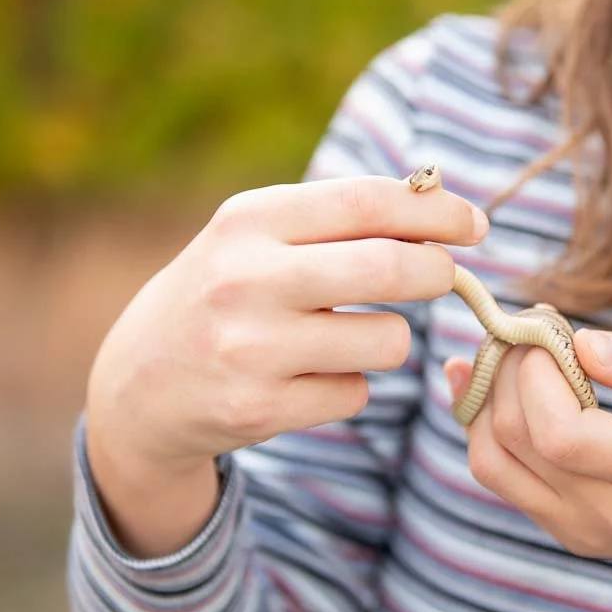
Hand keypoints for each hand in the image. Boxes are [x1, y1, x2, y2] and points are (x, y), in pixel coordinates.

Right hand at [87, 173, 486, 484]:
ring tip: (348, 336)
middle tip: (444, 276)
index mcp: (249, 220)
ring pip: (388, 341)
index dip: (435, 212)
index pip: (366, 202)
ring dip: (388, 339)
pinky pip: (357, 393)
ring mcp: (250, 348)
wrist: (136, 383)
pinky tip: (308, 377)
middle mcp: (245, 279)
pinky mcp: (258, 409)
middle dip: (436, 272)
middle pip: (389, 269)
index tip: (475, 223)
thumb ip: (336, 219)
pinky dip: (351, 385)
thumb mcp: (256, 237)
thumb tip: (443, 206)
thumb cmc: (224, 293)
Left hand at [447, 330, 611, 585]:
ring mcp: (581, 531)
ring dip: (487, 395)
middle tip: (531, 327)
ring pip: (492, 460)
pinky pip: (499, 474)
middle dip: (510, 369)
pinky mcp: (562, 530)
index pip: (561, 434)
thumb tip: (582, 345)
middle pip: (518, 438)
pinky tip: (490, 383)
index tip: (550, 328)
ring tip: (511, 351)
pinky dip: (484, 424)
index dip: (537, 374)